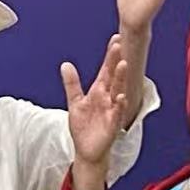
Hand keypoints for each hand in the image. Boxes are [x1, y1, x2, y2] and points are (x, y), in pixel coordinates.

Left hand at [64, 34, 127, 184]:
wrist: (87, 150)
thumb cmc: (84, 127)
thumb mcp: (75, 102)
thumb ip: (72, 84)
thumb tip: (66, 64)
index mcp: (99, 91)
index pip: (106, 70)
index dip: (110, 56)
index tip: (115, 40)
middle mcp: (107, 98)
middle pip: (113, 76)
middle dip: (116, 61)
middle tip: (120, 44)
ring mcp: (111, 110)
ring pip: (117, 91)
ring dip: (120, 79)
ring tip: (123, 64)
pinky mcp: (112, 124)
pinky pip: (116, 113)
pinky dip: (118, 105)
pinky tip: (120, 97)